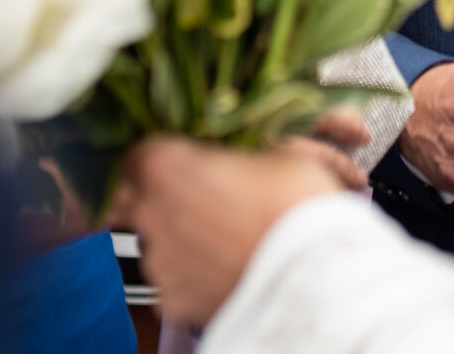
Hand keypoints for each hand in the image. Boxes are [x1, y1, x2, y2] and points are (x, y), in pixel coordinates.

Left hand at [116, 136, 350, 327]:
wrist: (318, 274)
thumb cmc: (299, 208)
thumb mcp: (278, 154)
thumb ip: (239, 152)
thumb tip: (242, 157)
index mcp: (166, 165)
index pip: (135, 157)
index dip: (160, 160)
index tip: (181, 166)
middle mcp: (151, 213)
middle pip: (140, 201)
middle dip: (167, 200)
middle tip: (209, 202)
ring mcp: (158, 261)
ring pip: (157, 243)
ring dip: (181, 239)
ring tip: (225, 239)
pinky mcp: (172, 300)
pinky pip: (173, 281)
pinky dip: (192, 275)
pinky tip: (225, 267)